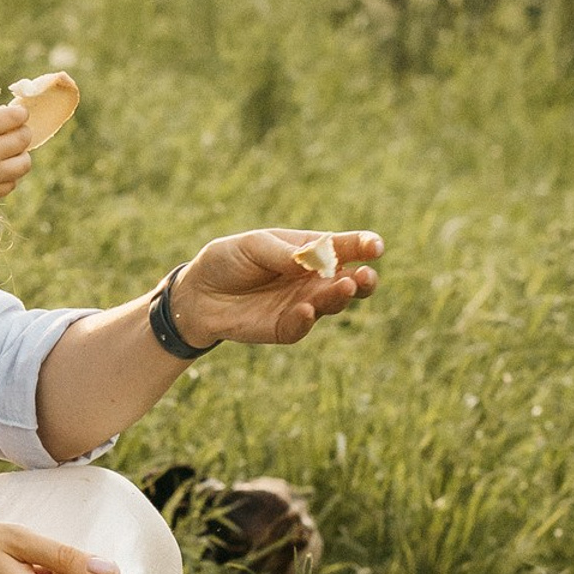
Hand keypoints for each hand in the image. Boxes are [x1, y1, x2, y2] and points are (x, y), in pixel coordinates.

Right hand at [0, 104, 32, 206]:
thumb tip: (12, 115)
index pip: (16, 116)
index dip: (18, 113)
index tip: (14, 115)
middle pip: (24, 138)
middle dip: (20, 132)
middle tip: (10, 132)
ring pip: (24, 163)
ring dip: (18, 155)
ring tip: (4, 153)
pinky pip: (12, 183)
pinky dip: (7, 175)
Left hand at [170, 229, 381, 349]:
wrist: (197, 293)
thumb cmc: (228, 260)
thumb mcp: (252, 246)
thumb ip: (282, 253)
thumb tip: (307, 260)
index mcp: (310, 251)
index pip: (344, 247)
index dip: (363, 246)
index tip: (376, 246)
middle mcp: (313, 280)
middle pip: (350, 281)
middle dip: (363, 279)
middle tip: (366, 275)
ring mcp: (302, 305)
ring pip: (331, 304)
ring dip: (338, 296)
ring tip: (343, 286)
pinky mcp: (286, 328)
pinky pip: (302, 326)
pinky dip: (306, 319)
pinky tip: (306, 310)